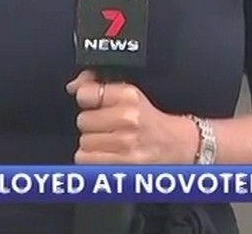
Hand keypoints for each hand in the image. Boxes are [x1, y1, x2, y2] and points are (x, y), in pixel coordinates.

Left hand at [65, 70, 196, 164]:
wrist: (178, 146)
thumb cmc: (151, 120)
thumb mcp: (130, 95)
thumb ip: (99, 85)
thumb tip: (73, 86)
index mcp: (130, 96)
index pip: (86, 94)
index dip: (87, 100)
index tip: (95, 104)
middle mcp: (128, 118)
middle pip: (82, 120)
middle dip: (92, 124)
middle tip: (109, 127)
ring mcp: (125, 144)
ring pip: (84, 142)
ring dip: (93, 144)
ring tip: (111, 142)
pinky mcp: (122, 166)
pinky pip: (86, 160)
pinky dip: (92, 159)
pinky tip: (108, 155)